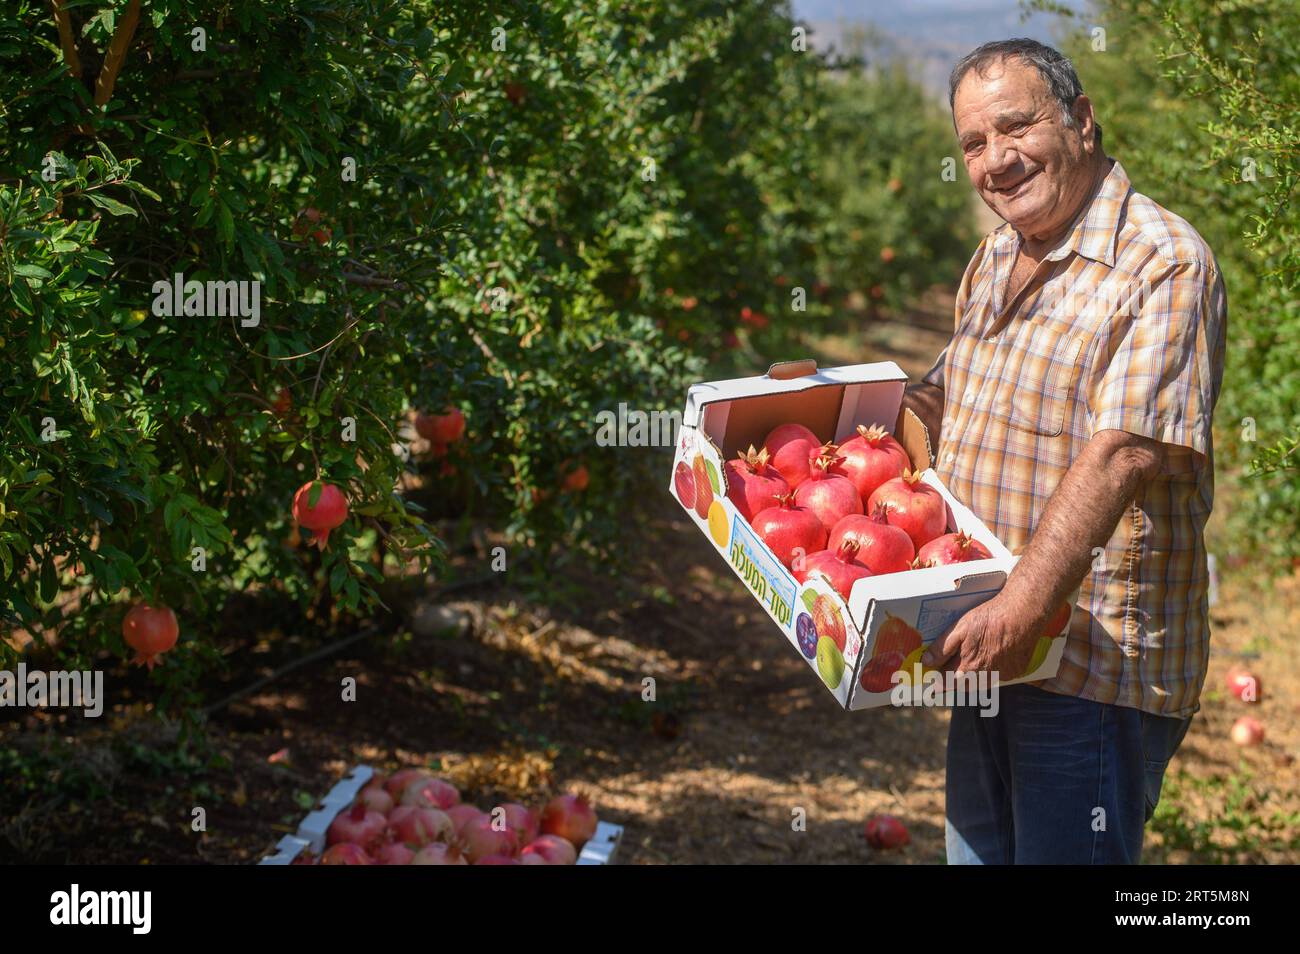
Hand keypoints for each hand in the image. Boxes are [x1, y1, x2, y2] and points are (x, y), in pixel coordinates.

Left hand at [921, 592, 1039, 677]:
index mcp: (969, 668)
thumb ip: (942, 648)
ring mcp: (1004, 675)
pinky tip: (993, 658)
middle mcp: (986, 676)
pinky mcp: (1017, 670)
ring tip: (970, 667)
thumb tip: (927, 662)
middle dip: (956, 682)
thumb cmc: (989, 619)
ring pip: (983, 682)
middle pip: (966, 685)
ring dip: (974, 678)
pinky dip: (994, 670)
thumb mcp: (959, 629)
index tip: (933, 685)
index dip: (939, 682)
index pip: (948, 682)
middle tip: (949, 675)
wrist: (1022, 615)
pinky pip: (1000, 675)